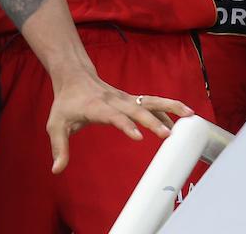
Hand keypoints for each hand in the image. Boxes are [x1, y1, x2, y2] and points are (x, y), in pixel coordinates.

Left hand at [46, 69, 192, 173]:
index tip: (138, 136)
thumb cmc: (65, 103)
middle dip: (152, 121)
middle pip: (135, 109)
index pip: (112, 115)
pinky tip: (185, 116)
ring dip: (169, 107)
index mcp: (95, 107)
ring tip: (190, 116)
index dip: (125, 125)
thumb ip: (59, 147)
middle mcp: (113, 100)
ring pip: (149, 101)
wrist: (73, 76)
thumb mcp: (56, 124)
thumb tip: (56, 169)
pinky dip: (168, 107)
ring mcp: (124, 98)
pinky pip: (152, 102)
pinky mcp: (131, 99)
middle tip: (168, 135)